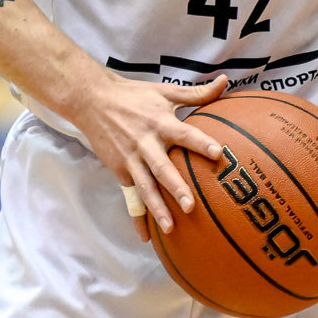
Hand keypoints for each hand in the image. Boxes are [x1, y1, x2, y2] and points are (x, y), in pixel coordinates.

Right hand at [72, 75, 227, 241]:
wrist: (92, 101)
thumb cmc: (134, 95)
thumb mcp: (165, 91)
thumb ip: (197, 93)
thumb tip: (225, 82)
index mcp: (160, 122)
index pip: (184, 134)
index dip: (201, 143)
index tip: (218, 154)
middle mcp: (145, 142)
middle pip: (162, 168)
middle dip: (176, 187)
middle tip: (190, 206)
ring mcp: (131, 159)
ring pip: (145, 188)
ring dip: (157, 208)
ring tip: (169, 228)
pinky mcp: (120, 170)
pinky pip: (131, 196)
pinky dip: (137, 217)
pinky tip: (146, 236)